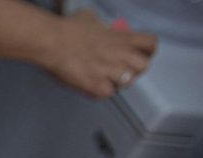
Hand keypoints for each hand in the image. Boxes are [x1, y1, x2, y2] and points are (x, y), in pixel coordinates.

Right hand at [38, 10, 156, 98]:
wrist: (52, 42)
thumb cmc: (66, 30)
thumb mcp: (89, 18)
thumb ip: (100, 25)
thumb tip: (95, 25)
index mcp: (121, 37)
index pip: (150, 44)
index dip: (146, 52)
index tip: (139, 55)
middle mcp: (120, 54)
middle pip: (143, 66)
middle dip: (133, 70)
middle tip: (118, 70)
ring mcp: (110, 71)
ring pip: (127, 82)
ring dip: (115, 82)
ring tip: (101, 78)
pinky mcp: (97, 86)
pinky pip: (107, 94)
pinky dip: (99, 92)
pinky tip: (89, 84)